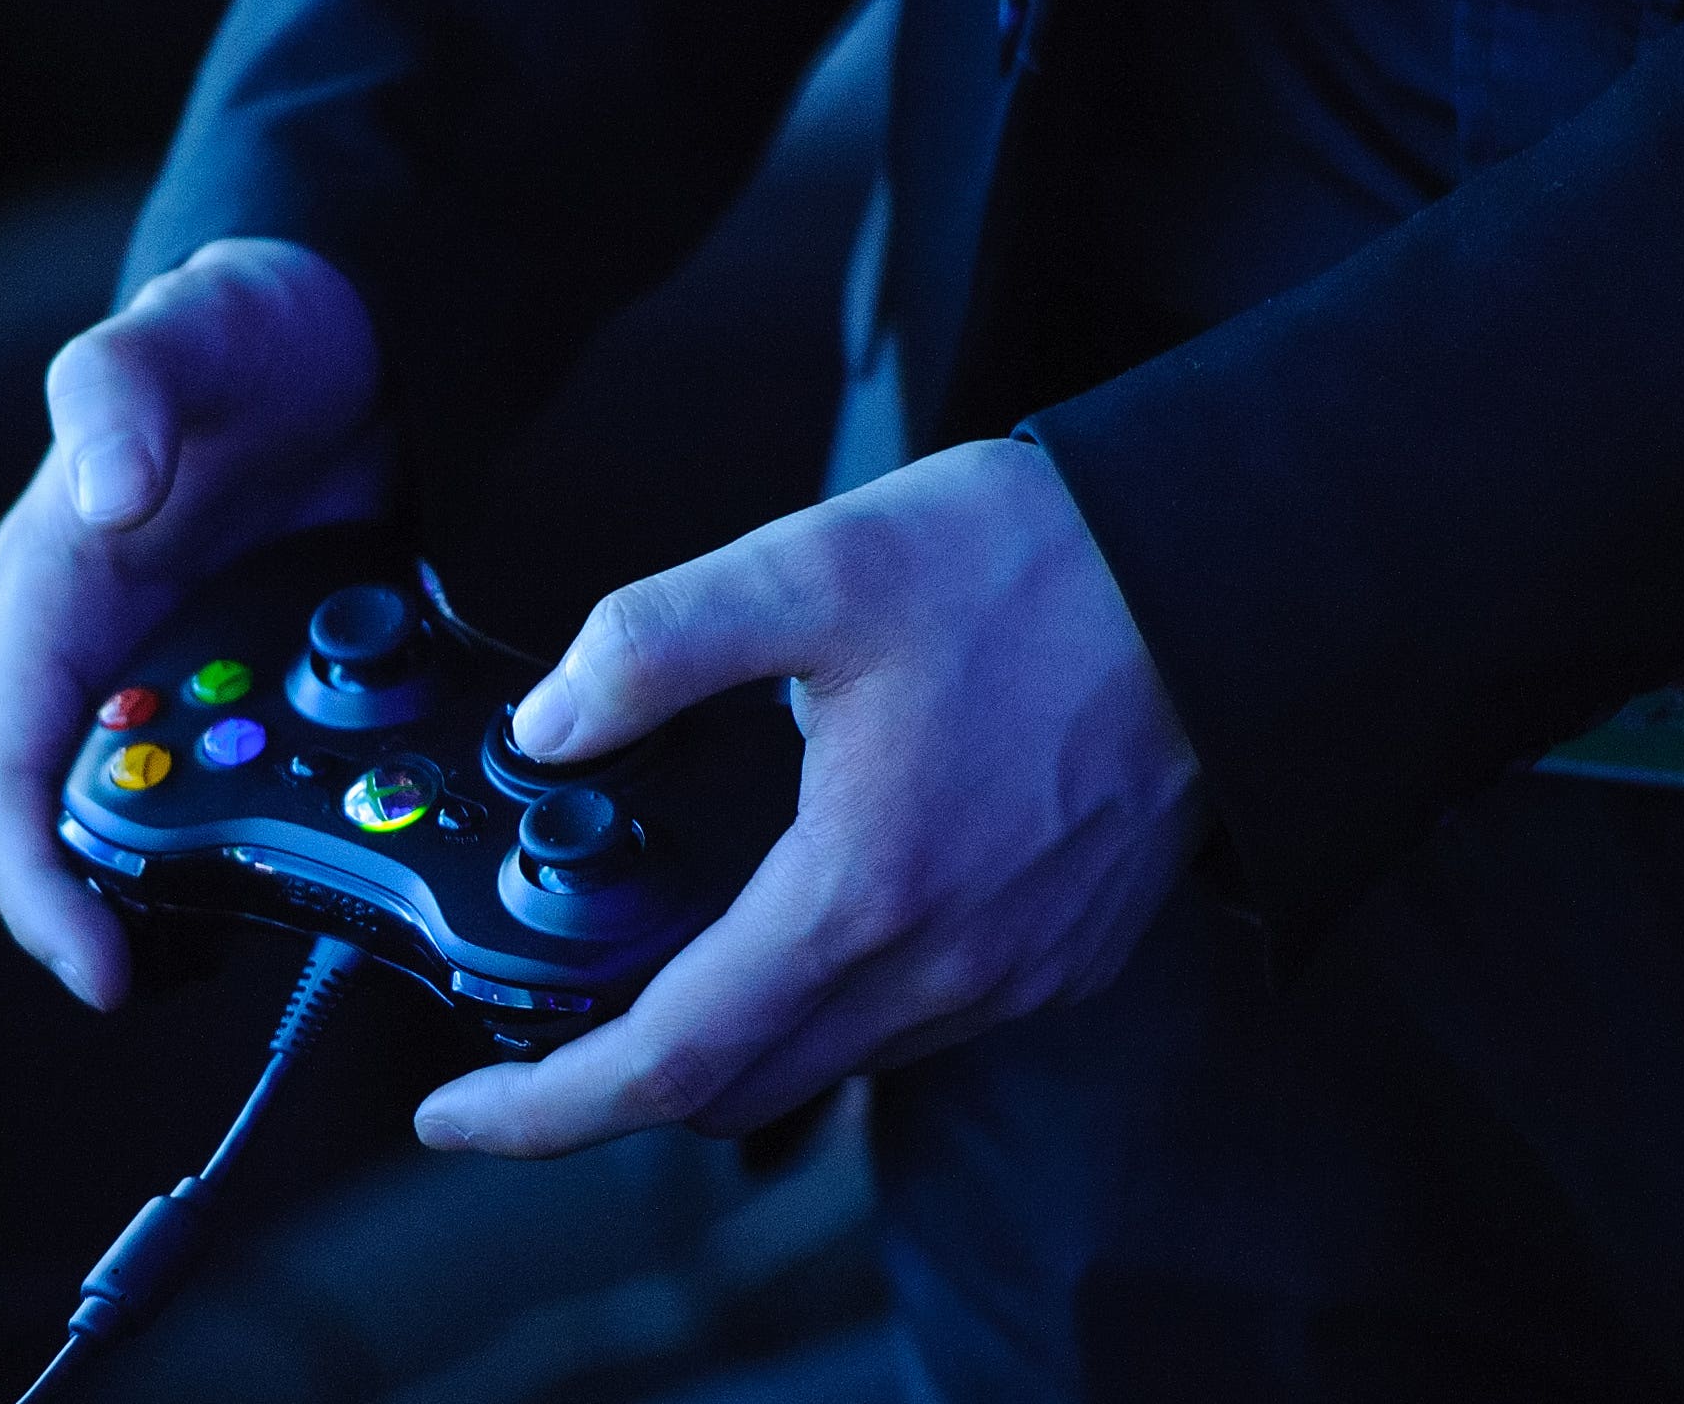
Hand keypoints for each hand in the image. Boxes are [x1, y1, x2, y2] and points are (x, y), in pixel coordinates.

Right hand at [0, 238, 384, 1008]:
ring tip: (284, 944)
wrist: (341, 329)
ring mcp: (189, 677)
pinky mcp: (267, 682)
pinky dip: (294, 831)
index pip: (5, 776)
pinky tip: (356, 861)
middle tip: (200, 982)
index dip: (36, 886)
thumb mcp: (178, 338)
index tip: (96, 968)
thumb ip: (124, 397)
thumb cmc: (236, 330)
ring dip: (212, 890)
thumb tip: (106, 493)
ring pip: (179, 819)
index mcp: (47, 601)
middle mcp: (105, 658)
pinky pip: (266, 781)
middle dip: (123, 916)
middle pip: (86, 826)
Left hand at [413, 438, 1205, 1154]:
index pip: (667, 1062)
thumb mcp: (816, 569)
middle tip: (547, 1021)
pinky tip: (806, 921)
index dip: (543, 1107)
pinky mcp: (1060, 961)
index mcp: (860, 891)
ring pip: (825, 1067)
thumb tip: (549, 726)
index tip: (458, 1114)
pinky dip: (828, 1009)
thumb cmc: (1038, 572)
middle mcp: (940, 967)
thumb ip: (654, 645)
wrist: (1225, 582)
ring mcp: (1010, 978)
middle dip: (621, 1080)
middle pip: (737, 1091)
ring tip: (665, 959)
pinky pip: (911, 1030)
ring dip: (729, 1041)